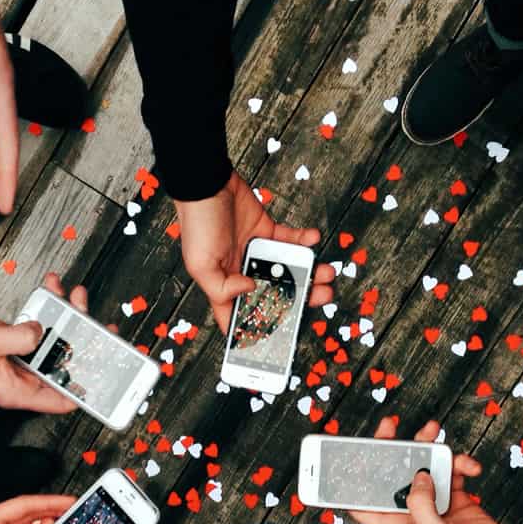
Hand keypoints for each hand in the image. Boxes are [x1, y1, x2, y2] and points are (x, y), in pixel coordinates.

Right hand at [0, 261, 90, 412]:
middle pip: (65, 369)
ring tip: (75, 297)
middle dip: (84, 346)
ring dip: (70, 320)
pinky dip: (52, 311)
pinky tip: (55, 291)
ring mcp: (21, 361)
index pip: (61, 400)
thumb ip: (17, 338)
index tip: (105, 374)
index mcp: (16, 391)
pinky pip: (44, 330)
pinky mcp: (19, 343)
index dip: (85, 390)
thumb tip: (42, 332)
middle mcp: (22, 380)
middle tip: (100, 326)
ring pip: (58, 345)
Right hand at [174, 170, 335, 331]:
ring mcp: (258, 252)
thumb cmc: (198, 222)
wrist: (208, 184)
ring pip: (288, 270)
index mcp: (224, 284)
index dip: (257, 329)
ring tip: (325, 273)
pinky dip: (305, 241)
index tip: (277, 339)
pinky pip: (291, 240)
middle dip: (298, 299)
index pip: (241, 315)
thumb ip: (222, 288)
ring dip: (309, 273)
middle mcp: (242, 271)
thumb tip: (251, 291)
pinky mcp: (268, 231)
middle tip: (319, 298)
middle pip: (275, 294)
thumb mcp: (201, 264)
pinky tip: (312, 240)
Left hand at [350, 418, 519, 523]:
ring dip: (429, 448)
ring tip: (434, 433)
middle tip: (391, 427)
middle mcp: (410, 512)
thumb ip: (421, 504)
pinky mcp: (453, 496)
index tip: (349, 456)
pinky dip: (460, 464)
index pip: (363, 503)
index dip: (353, 481)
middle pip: (391, 476)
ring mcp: (432, 503)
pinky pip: (450, 470)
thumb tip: (418, 476)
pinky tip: (470, 466)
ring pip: (422, 466)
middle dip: (391, 450)